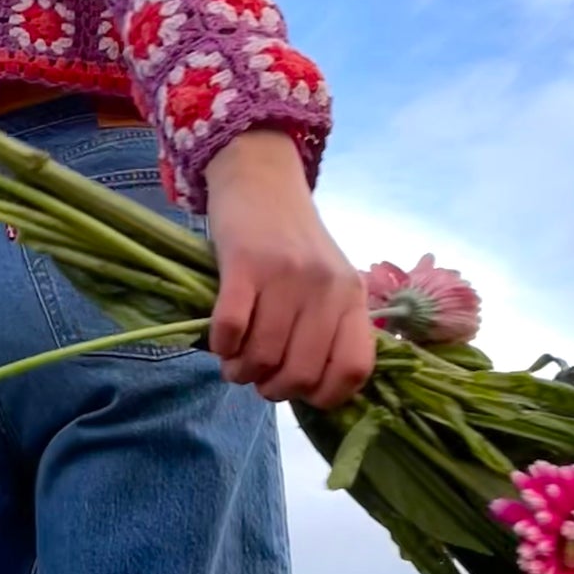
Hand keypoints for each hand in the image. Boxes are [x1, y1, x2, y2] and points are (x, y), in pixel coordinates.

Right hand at [204, 129, 374, 409]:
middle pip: (301, 372)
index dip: (324, 395)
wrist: (262, 178)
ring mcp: (285, 275)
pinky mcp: (244, 262)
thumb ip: (328, 327)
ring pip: (263, 356)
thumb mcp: (328, 280)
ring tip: (234, 363)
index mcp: (352, 296)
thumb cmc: (293, 239)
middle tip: (258, 377)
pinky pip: (231, 328)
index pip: (353, 369)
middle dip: (273, 389)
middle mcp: (325, 288)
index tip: (301, 392)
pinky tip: (220, 341)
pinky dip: (222, 346)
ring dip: (241, 371)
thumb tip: (308, 389)